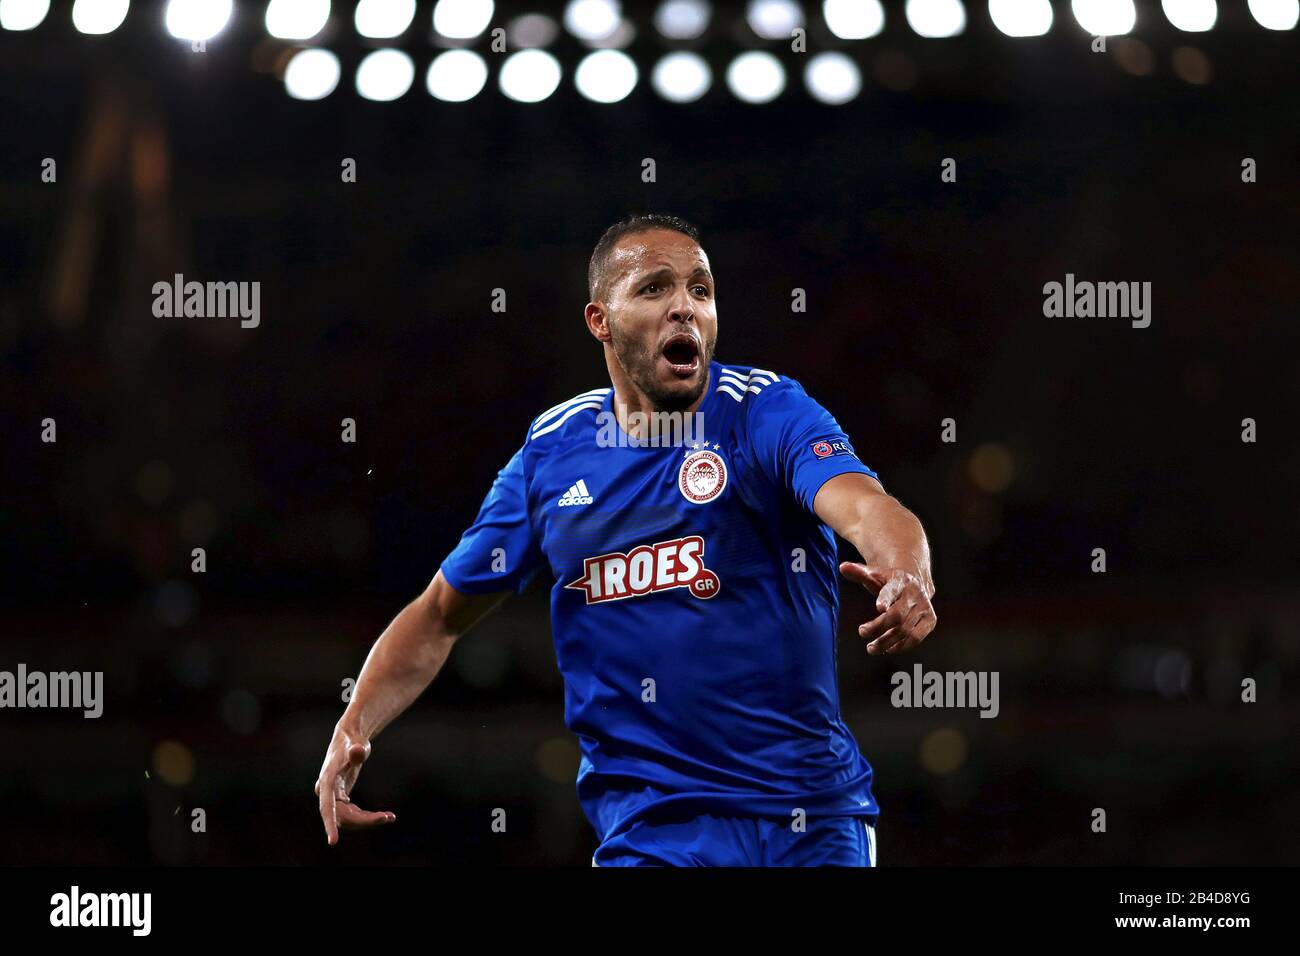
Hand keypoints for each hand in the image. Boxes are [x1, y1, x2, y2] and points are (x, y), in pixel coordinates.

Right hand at [315, 725, 395, 844]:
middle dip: (364, 820)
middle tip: (388, 817)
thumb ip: (357, 749)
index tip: (333, 841)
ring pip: (348, 818)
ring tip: (390, 817)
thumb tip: (357, 752)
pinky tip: (383, 815)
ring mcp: (332, 797)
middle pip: (342, 816)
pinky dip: (367, 817)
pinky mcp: (340, 800)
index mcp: (327, 780)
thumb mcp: (357, 744)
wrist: (348, 740)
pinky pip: (352, 815)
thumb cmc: (353, 741)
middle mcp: (326, 791)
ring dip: (367, 821)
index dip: (330, 823)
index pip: (326, 806)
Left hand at [839, 562, 936, 655]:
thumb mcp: (874, 574)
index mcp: (900, 580)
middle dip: (878, 627)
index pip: (893, 590)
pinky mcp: (930, 620)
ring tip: (871, 648)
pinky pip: (916, 638)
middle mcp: (915, 594)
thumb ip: (858, 573)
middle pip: (897, 616)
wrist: (915, 581)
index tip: (878, 607)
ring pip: (906, 630)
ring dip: (887, 642)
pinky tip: (888, 649)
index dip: (887, 598)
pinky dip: (901, 646)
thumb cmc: (888, 580)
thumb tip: (842, 567)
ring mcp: (924, 607)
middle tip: (862, 632)